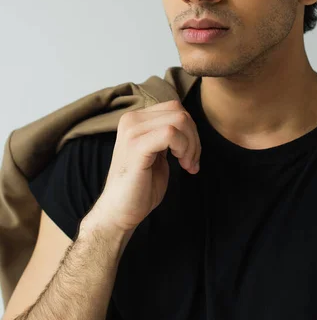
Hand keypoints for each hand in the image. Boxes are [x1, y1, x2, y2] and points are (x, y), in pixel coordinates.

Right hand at [83, 100, 201, 235]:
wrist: (119, 212)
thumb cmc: (140, 186)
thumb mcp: (158, 153)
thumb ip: (168, 135)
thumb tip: (189, 126)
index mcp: (136, 119)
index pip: (174, 108)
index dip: (190, 130)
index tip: (190, 155)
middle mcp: (131, 119)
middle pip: (180, 112)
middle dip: (194, 137)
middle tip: (191, 162)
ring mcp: (132, 131)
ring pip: (179, 120)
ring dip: (191, 144)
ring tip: (187, 164)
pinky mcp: (136, 146)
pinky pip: (171, 134)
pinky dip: (184, 148)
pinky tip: (181, 165)